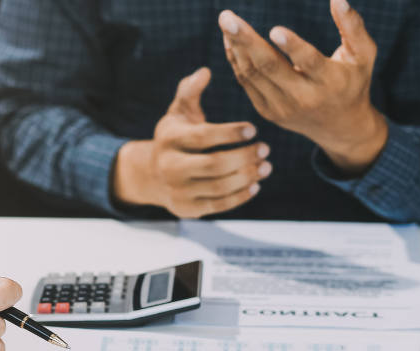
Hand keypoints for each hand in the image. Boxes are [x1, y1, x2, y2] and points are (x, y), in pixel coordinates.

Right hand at [113, 67, 270, 217]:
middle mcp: (169, 166)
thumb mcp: (179, 112)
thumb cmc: (176, 136)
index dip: (230, 133)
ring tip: (266, 166)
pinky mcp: (187, 209)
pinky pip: (218, 205)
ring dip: (247, 177)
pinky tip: (255, 184)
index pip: (203, 137)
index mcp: (169, 139)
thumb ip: (190, 90)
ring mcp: (177, 190)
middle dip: (244, 157)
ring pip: (219, 187)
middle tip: (265, 149)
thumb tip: (205, 71)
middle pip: (213, 165)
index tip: (253, 129)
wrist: (152, 175)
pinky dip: (240, 196)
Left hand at [218, 0, 386, 175]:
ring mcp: (281, 107)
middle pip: (269, 67)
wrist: (339, 127)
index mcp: (330, 82)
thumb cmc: (353, 81)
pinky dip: (235, 60)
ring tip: (226, 21)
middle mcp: (303, 98)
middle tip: (227, 18)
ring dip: (236, 46)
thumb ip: (353, 26)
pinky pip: (246, 82)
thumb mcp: (363, 55)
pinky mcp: (266, 111)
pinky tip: (229, 39)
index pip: (309, 63)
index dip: (292, 46)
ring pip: (252, 74)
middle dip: (246, 40)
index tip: (275, 29)